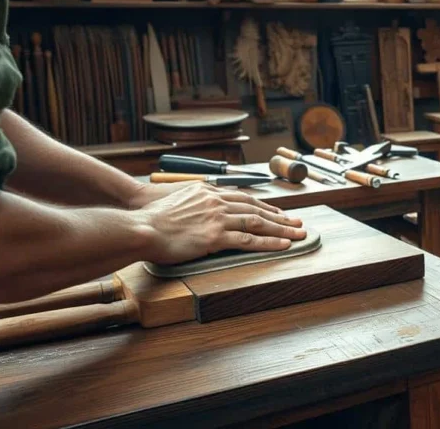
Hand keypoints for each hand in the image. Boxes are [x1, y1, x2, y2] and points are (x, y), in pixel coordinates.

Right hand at [134, 182, 306, 264]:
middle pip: (257, 210)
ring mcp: (218, 219)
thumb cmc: (153, 219)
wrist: (140, 226)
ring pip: (258, 224)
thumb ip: (196, 203)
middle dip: (281, 218)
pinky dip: (269, 243)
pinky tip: (283, 245)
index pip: (244, 199)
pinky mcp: (215, 237)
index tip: (279, 213)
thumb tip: (203, 210)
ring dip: (282, 230)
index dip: (265, 207)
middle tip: (298, 223)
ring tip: (299, 234)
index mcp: (209, 194)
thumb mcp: (178, 201)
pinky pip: (249, 241)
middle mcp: (217, 203)